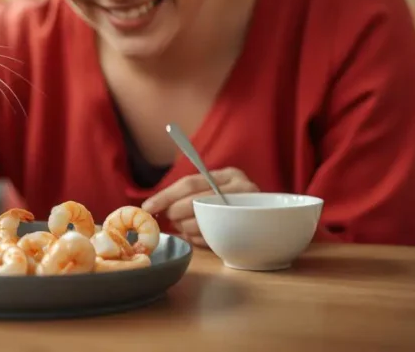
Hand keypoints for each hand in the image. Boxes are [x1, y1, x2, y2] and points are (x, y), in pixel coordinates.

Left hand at [141, 167, 258, 247]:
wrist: (267, 218)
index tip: (147, 207)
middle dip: (175, 213)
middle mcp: (242, 189)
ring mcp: (247, 212)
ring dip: (186, 228)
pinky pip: (213, 237)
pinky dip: (198, 239)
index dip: (165, 196)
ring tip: (184, 226)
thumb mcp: (214, 189)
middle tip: (168, 218)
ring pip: (202, 221)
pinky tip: (197, 235)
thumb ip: (188, 192)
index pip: (189, 183)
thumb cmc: (230, 202)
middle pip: (195, 202)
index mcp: (229, 175)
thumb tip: (151, 207)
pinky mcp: (247, 232)